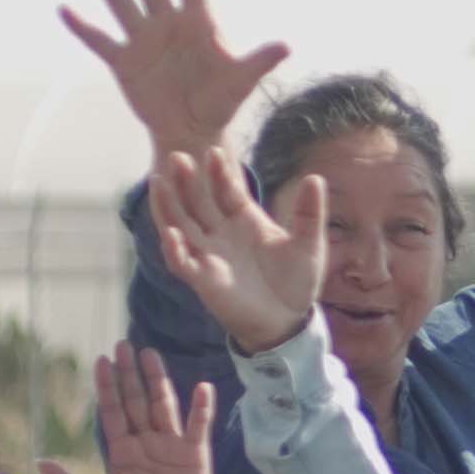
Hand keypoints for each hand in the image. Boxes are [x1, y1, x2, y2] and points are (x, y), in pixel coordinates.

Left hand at [37, 341, 219, 473]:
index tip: (101, 361)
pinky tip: (203, 387)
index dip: (107, 387)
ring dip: (157, 380)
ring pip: (163, 405)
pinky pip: (198, 426)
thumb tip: (41, 462)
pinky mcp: (195, 456)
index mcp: (123, 454)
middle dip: (129, 375)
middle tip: (122, 345)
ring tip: (149, 354)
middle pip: (136, 401)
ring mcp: (171, 448)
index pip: (113, 413)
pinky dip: (202, 408)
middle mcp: (146, 445)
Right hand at [61, 0, 288, 159]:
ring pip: (122, 2)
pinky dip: (82, 28)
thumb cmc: (220, 101)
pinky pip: (99, 41)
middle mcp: (167, 24)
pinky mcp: (124, 62)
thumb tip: (287, 45)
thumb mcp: (241, 81)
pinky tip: (65, 10)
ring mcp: (144, 40)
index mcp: (198, 23)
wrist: (193, 128)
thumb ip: (259, 61)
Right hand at [145, 146, 330, 355]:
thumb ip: (309, 213)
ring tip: (158, 182)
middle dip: (186, 181)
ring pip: (180, 225)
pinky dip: (175, 249)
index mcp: (245, 219)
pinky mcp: (203, 280)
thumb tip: (316, 179)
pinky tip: (170, 235)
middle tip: (177, 156)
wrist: (288, 320)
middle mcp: (221, 233)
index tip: (214, 153)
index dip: (218, 173)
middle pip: (197, 202)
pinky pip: (183, 262)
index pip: (226, 190)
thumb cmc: (296, 281)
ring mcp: (209, 255)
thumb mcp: (308, 244)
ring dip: (167, 206)